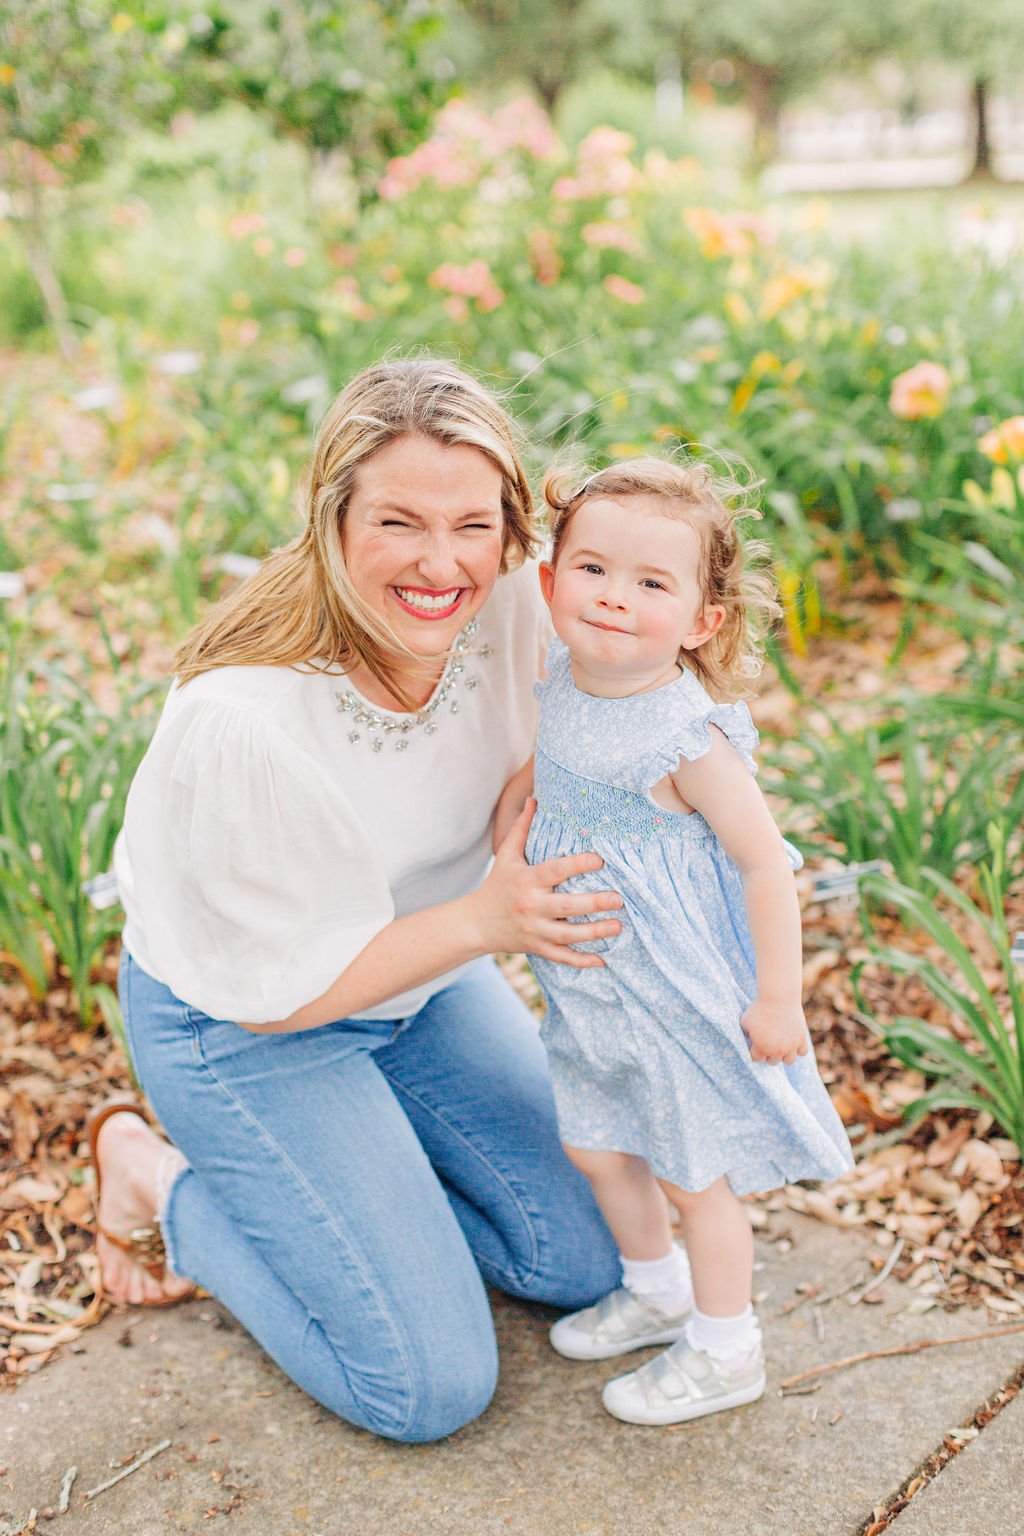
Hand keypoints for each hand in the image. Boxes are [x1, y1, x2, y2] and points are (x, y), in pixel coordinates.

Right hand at [466, 798, 622, 968]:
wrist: (477, 923)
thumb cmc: (497, 884)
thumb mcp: (506, 855)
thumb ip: (522, 827)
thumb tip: (535, 798)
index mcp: (526, 880)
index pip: (555, 871)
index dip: (577, 865)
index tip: (600, 859)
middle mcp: (531, 906)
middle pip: (566, 906)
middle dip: (594, 903)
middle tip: (618, 899)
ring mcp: (534, 930)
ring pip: (568, 935)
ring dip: (594, 933)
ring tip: (618, 926)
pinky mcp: (537, 947)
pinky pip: (561, 957)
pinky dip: (581, 961)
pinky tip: (602, 960)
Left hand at [742, 998, 808, 1064]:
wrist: (778, 997)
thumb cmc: (759, 1008)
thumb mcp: (745, 1022)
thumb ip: (747, 1035)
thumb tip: (751, 1041)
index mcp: (761, 1048)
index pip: (757, 1059)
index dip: (755, 1050)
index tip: (755, 1041)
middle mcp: (777, 1051)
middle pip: (772, 1062)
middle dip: (768, 1053)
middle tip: (767, 1041)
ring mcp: (791, 1046)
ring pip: (789, 1061)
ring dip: (783, 1055)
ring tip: (780, 1044)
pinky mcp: (802, 1039)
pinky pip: (802, 1052)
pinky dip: (797, 1048)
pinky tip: (791, 1040)